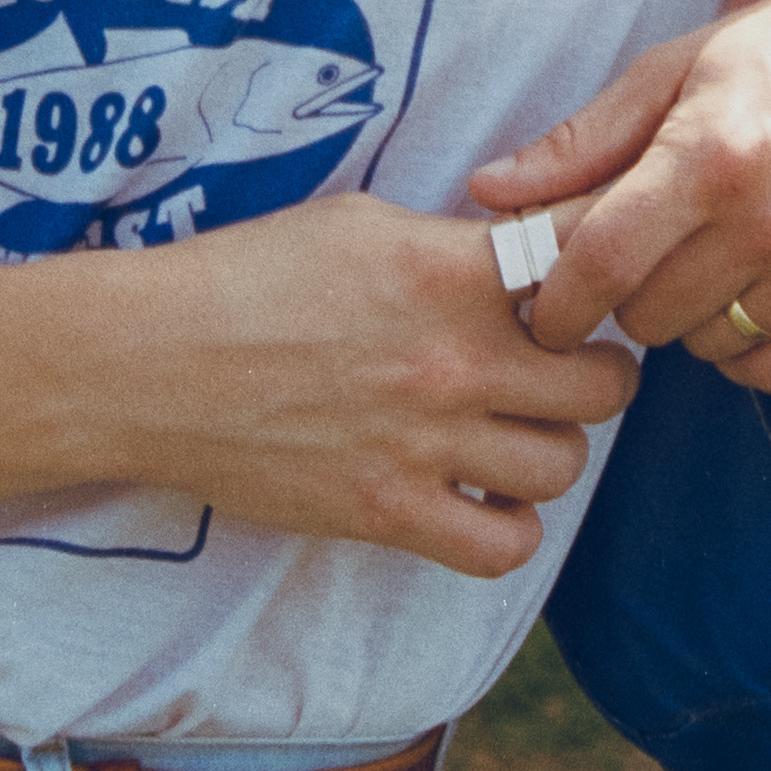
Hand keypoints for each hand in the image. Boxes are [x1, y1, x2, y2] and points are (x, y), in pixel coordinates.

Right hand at [123, 189, 641, 577]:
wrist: (155, 362)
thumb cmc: (252, 274)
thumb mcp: (365, 223)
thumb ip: (457, 244)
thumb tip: (528, 255)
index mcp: (450, 269)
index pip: (588, 257)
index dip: (615, 265)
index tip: (604, 277)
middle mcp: (453, 358)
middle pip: (605, 382)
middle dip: (598, 370)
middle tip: (569, 366)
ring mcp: (424, 444)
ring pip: (565, 466)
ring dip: (554, 448)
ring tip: (518, 430)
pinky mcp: (388, 515)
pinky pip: (503, 546)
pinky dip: (508, 526)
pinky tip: (482, 496)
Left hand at [469, 0, 770, 397]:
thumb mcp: (682, 63)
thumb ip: (584, 140)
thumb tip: (490, 194)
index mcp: (710, 152)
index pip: (600, 265)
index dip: (552, 303)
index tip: (540, 309)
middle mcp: (769, 218)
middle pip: (646, 315)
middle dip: (623, 295)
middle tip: (641, 252)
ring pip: (704, 346)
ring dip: (687, 316)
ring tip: (708, 255)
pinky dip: (744, 346)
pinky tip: (748, 293)